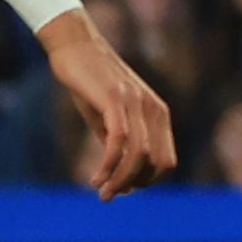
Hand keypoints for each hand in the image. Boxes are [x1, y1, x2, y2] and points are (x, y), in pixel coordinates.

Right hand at [49, 20, 175, 194]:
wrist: (75, 47)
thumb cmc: (91, 84)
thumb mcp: (108, 119)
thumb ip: (119, 147)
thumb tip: (123, 183)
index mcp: (158, 114)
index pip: (167, 161)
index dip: (147, 181)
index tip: (122, 189)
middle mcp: (153, 109)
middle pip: (157, 163)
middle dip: (133, 184)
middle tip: (108, 195)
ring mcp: (135, 102)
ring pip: (140, 155)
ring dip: (120, 179)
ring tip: (101, 191)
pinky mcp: (114, 99)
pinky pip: (119, 141)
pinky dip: (109, 165)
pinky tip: (95, 177)